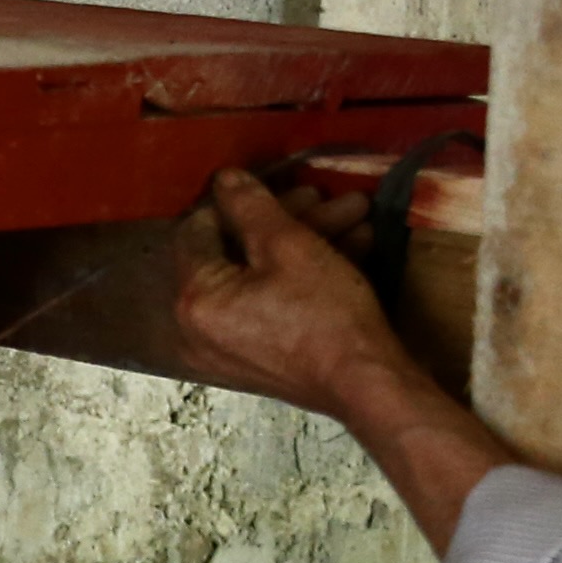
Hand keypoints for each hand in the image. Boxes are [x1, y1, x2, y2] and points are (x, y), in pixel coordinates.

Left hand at [170, 167, 515, 549]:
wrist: (366, 385)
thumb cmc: (325, 315)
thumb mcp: (289, 246)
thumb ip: (250, 206)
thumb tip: (224, 178)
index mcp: (195, 299)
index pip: (197, 230)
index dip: (235, 200)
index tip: (275, 181)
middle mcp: (200, 327)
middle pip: (236, 252)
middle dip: (286, 217)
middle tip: (323, 195)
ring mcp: (230, 345)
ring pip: (262, 274)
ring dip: (307, 238)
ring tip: (355, 213)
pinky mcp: (261, 355)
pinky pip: (272, 301)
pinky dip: (304, 274)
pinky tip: (354, 246)